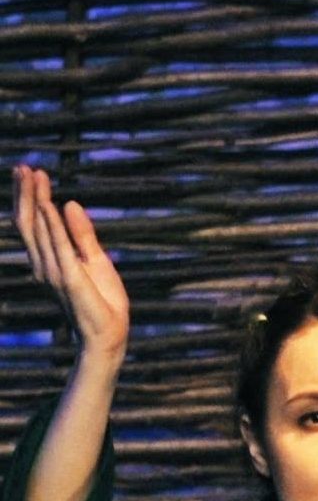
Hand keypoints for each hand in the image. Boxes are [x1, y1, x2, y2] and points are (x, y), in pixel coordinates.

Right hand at [12, 165, 128, 368]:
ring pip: (39, 230)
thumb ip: (82, 233)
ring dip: (36, 200)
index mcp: (49, 262)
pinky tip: (48, 204)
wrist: (109, 334)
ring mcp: (55, 273)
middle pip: (28, 223)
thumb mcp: (95, 259)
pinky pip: (59, 247)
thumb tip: (70, 202)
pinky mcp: (70, 279)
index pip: (33, 224)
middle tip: (24, 166)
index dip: (28, 197)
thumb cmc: (103, 301)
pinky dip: (53, 225)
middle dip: (25, 194)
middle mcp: (45, 266)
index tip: (30, 170)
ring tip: (35, 175)